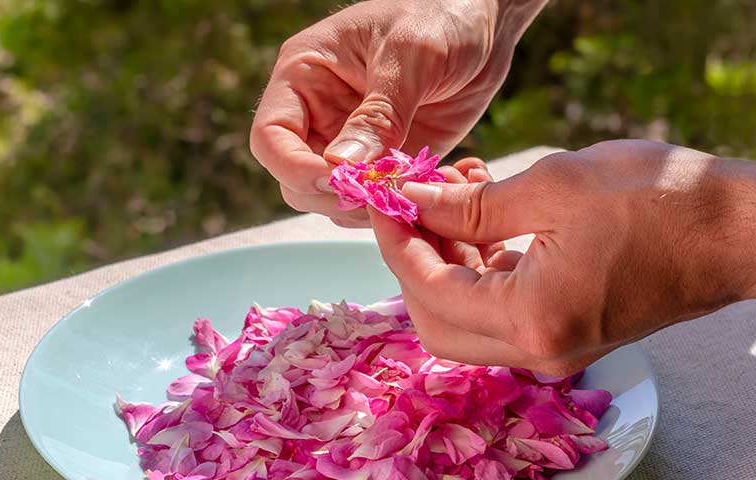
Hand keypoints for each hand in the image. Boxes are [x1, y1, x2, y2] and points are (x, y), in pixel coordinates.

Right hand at [250, 0, 545, 226]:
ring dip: (365, 208)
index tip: (339, 181)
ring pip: (333, 198)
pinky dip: (393, 207)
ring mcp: (350, 141)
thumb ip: (378, 113)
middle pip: (296, 179)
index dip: (295, 168)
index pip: (271, 137)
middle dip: (333, 195)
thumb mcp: (410, 57)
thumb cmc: (440, 16)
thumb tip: (339, 165)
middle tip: (382, 194)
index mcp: (304, 76)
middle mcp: (318, 114)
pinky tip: (424, 190)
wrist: (483, 21)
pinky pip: (374, 199)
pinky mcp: (385, 160)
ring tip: (408, 192)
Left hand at [371, 140, 755, 374]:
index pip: (429, 290)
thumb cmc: (661, 201)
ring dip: (445, 260)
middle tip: (410, 203)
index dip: (395, 242)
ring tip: (450, 195)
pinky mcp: (566, 331)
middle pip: (436, 319)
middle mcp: (538, 350)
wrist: (736, 230)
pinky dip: (477, 270)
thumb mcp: (552, 188)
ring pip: (464, 317)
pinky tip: (480, 220)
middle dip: (412, 259)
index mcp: (532, 320)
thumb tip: (410, 201)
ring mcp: (553, 348)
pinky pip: (498, 311)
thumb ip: (468, 205)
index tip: (380, 200)